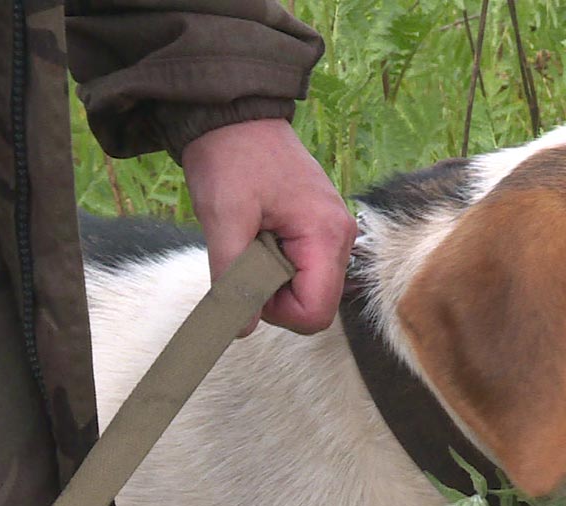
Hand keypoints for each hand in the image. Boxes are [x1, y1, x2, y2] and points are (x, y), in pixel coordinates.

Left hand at [182, 118, 357, 335]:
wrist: (234, 115)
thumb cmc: (231, 160)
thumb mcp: (224, 220)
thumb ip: (234, 280)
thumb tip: (240, 329)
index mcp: (326, 236)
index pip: (315, 314)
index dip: (276, 313)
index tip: (247, 280)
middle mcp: (341, 237)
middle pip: (315, 305)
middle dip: (275, 295)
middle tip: (246, 255)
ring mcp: (335, 231)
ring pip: (309, 287)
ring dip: (275, 277)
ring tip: (253, 235)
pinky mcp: (322, 227)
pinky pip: (306, 267)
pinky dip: (278, 261)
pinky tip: (261, 230)